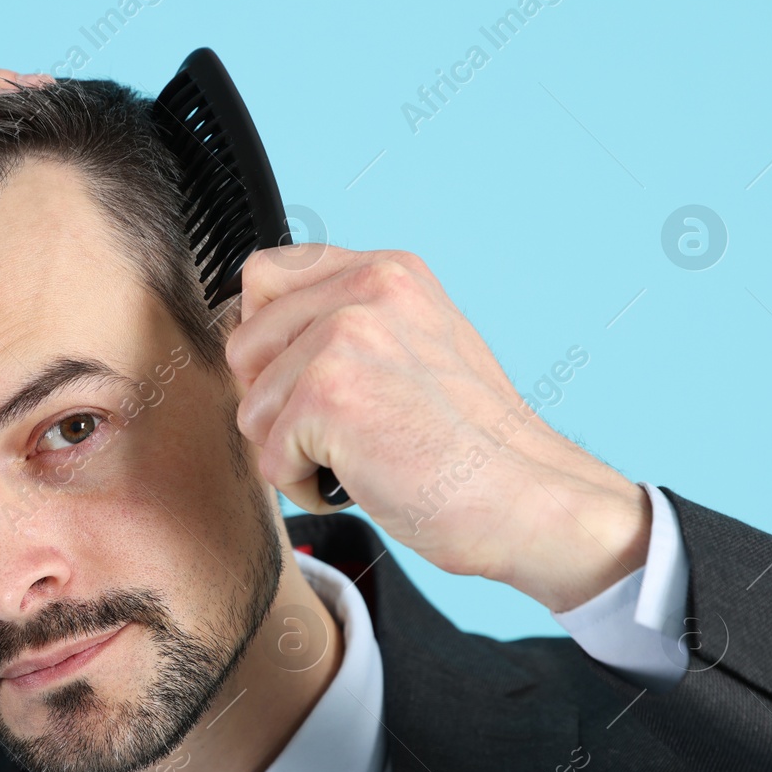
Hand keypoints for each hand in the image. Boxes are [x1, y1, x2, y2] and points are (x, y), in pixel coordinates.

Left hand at [226, 244, 650, 611]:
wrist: (529, 499)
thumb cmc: (472, 445)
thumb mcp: (418, 346)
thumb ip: (346, 322)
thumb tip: (255, 337)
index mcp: (387, 271)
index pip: (265, 276)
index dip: (269, 342)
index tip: (313, 382)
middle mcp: (366, 289)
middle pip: (243, 346)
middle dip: (276, 404)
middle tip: (348, 430)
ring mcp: (345, 338)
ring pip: (251, 409)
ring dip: (294, 451)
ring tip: (365, 457)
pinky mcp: (328, 395)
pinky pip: (268, 459)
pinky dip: (307, 487)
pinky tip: (366, 481)